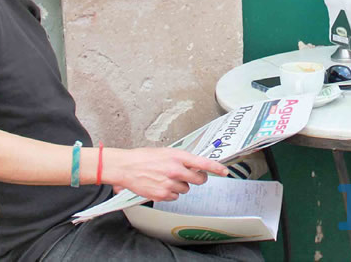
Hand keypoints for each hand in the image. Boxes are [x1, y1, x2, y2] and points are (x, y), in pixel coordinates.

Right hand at [105, 148, 227, 201]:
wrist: (126, 167)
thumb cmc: (143, 158)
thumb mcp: (165, 152)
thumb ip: (181, 159)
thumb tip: (194, 165)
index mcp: (177, 156)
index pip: (203, 163)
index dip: (216, 168)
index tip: (224, 171)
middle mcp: (175, 170)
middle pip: (198, 180)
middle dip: (197, 179)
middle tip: (192, 177)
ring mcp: (169, 184)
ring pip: (186, 189)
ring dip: (180, 186)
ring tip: (166, 179)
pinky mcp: (162, 195)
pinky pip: (175, 197)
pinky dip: (170, 193)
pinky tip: (161, 186)